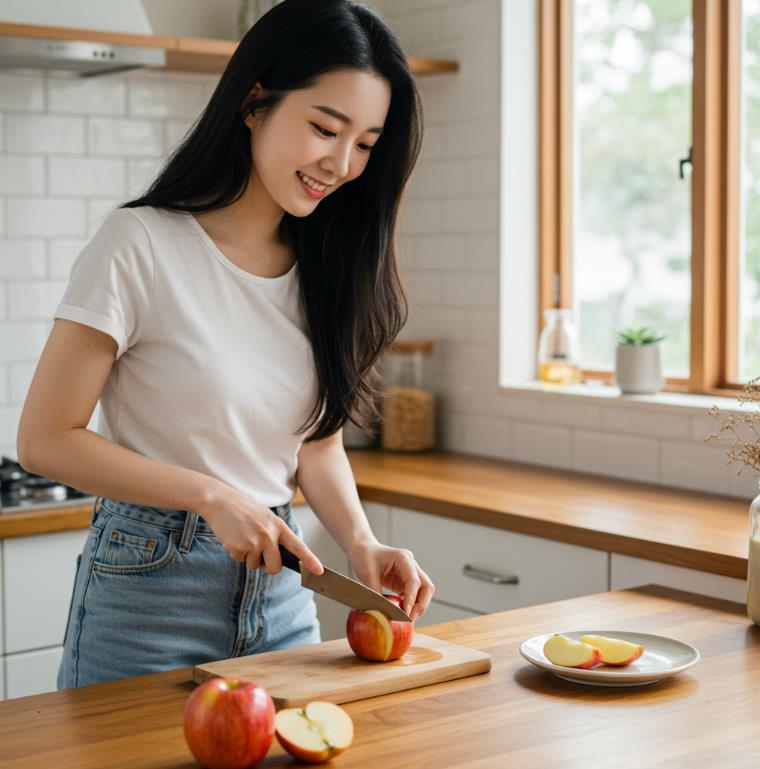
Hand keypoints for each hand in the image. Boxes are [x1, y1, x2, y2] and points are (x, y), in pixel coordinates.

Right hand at [196, 480, 322, 575]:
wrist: (219, 500)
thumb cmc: (243, 508)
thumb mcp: (265, 516)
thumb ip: (274, 534)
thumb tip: (277, 556)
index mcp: (277, 525)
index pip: (298, 546)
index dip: (310, 560)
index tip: (319, 571)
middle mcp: (268, 535)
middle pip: (275, 567)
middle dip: (268, 567)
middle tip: (260, 556)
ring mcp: (253, 542)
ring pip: (255, 565)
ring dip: (249, 557)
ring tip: (243, 536)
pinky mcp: (237, 548)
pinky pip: (240, 561)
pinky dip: (236, 553)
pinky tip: (233, 537)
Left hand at [348, 540, 434, 620]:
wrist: (362, 549)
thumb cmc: (364, 556)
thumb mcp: (367, 574)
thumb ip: (376, 593)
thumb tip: (382, 612)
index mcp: (403, 558)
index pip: (414, 580)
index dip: (411, 598)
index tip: (405, 613)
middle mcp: (410, 565)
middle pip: (426, 586)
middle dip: (421, 604)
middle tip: (411, 618)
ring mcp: (410, 573)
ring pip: (423, 591)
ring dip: (418, 606)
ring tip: (407, 618)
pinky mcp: (405, 581)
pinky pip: (413, 594)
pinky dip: (410, 604)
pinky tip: (402, 613)